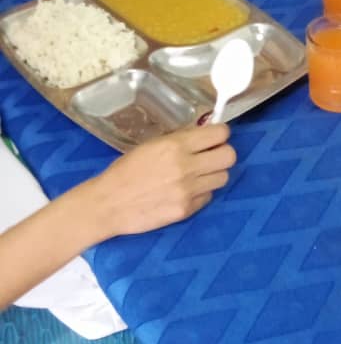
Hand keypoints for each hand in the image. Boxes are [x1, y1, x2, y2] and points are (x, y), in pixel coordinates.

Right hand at [85, 124, 235, 239]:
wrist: (108, 204)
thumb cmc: (125, 171)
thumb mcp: (151, 145)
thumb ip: (179, 140)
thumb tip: (204, 136)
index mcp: (176, 145)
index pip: (220, 134)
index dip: (220, 134)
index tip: (215, 137)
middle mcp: (186, 166)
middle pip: (230, 156)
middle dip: (222, 154)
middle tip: (211, 156)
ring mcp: (188, 190)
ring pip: (223, 177)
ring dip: (214, 174)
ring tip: (198, 175)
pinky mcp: (187, 210)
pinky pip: (208, 196)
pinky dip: (201, 193)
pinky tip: (185, 191)